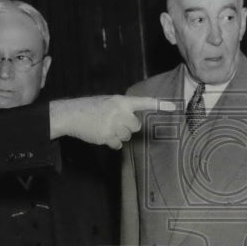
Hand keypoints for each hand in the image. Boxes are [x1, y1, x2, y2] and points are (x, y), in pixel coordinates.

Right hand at [49, 95, 175, 148]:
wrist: (72, 114)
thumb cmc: (91, 107)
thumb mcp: (109, 102)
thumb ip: (122, 109)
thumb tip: (133, 123)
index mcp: (121, 101)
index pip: (144, 103)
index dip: (160, 105)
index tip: (174, 108)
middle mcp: (120, 112)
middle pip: (136, 126)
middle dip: (128, 127)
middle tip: (115, 123)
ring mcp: (113, 125)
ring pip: (127, 136)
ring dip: (119, 135)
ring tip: (106, 127)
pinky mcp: (107, 136)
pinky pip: (118, 144)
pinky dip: (112, 142)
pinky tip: (103, 135)